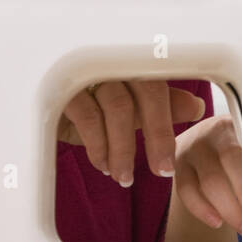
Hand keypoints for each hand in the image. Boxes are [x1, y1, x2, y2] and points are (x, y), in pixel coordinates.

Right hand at [58, 81, 205, 186]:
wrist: (45, 105)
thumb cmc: (90, 106)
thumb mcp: (128, 112)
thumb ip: (162, 106)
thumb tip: (196, 107)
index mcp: (134, 67)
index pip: (162, 88)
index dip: (170, 123)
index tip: (170, 162)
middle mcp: (116, 64)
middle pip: (148, 92)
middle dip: (158, 136)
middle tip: (162, 172)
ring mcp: (91, 72)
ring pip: (119, 107)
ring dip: (124, 149)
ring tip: (124, 177)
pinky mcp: (66, 87)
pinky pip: (89, 116)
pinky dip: (98, 146)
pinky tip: (102, 165)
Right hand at [172, 115, 241, 241]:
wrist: (201, 138)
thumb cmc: (236, 145)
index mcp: (234, 129)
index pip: (239, 156)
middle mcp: (209, 138)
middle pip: (218, 172)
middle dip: (237, 203)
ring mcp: (191, 152)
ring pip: (203, 185)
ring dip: (226, 212)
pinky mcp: (178, 168)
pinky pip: (185, 192)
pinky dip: (201, 210)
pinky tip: (218, 222)